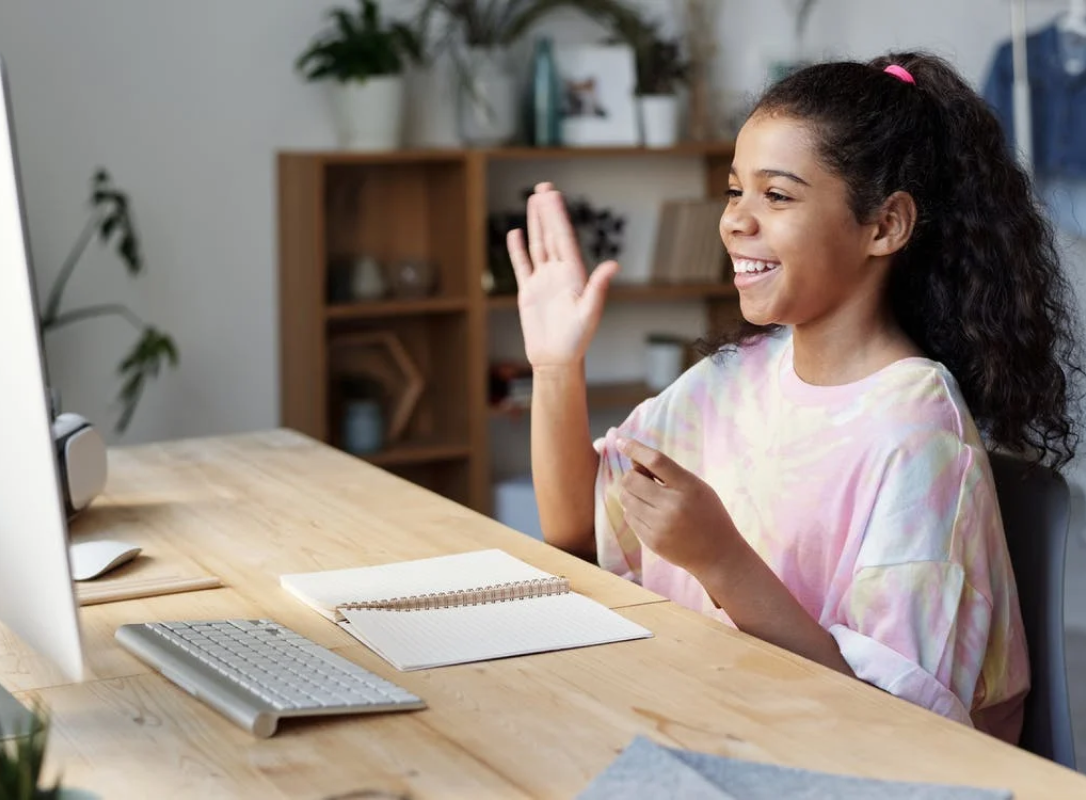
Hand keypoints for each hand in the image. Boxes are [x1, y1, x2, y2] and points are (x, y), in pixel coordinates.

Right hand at [506, 182, 619, 368]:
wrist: (556, 359)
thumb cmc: (577, 340)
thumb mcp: (589, 312)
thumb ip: (599, 287)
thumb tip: (613, 264)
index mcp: (574, 274)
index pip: (564, 238)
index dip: (558, 215)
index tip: (553, 195)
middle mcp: (559, 273)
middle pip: (551, 235)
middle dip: (548, 211)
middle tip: (544, 187)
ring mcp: (543, 281)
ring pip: (538, 245)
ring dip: (536, 223)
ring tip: (533, 201)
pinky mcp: (529, 292)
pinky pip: (522, 265)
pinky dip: (518, 249)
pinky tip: (516, 232)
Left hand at [617, 437, 738, 576]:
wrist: (718, 554)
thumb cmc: (708, 514)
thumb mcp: (696, 487)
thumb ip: (667, 473)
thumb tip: (633, 460)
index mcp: (689, 486)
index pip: (656, 460)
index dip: (635, 448)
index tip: (620, 441)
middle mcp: (673, 505)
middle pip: (631, 480)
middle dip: (632, 476)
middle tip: (644, 480)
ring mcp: (661, 525)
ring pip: (626, 498)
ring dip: (632, 494)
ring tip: (650, 499)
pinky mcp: (652, 541)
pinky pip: (629, 517)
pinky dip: (635, 512)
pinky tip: (652, 516)